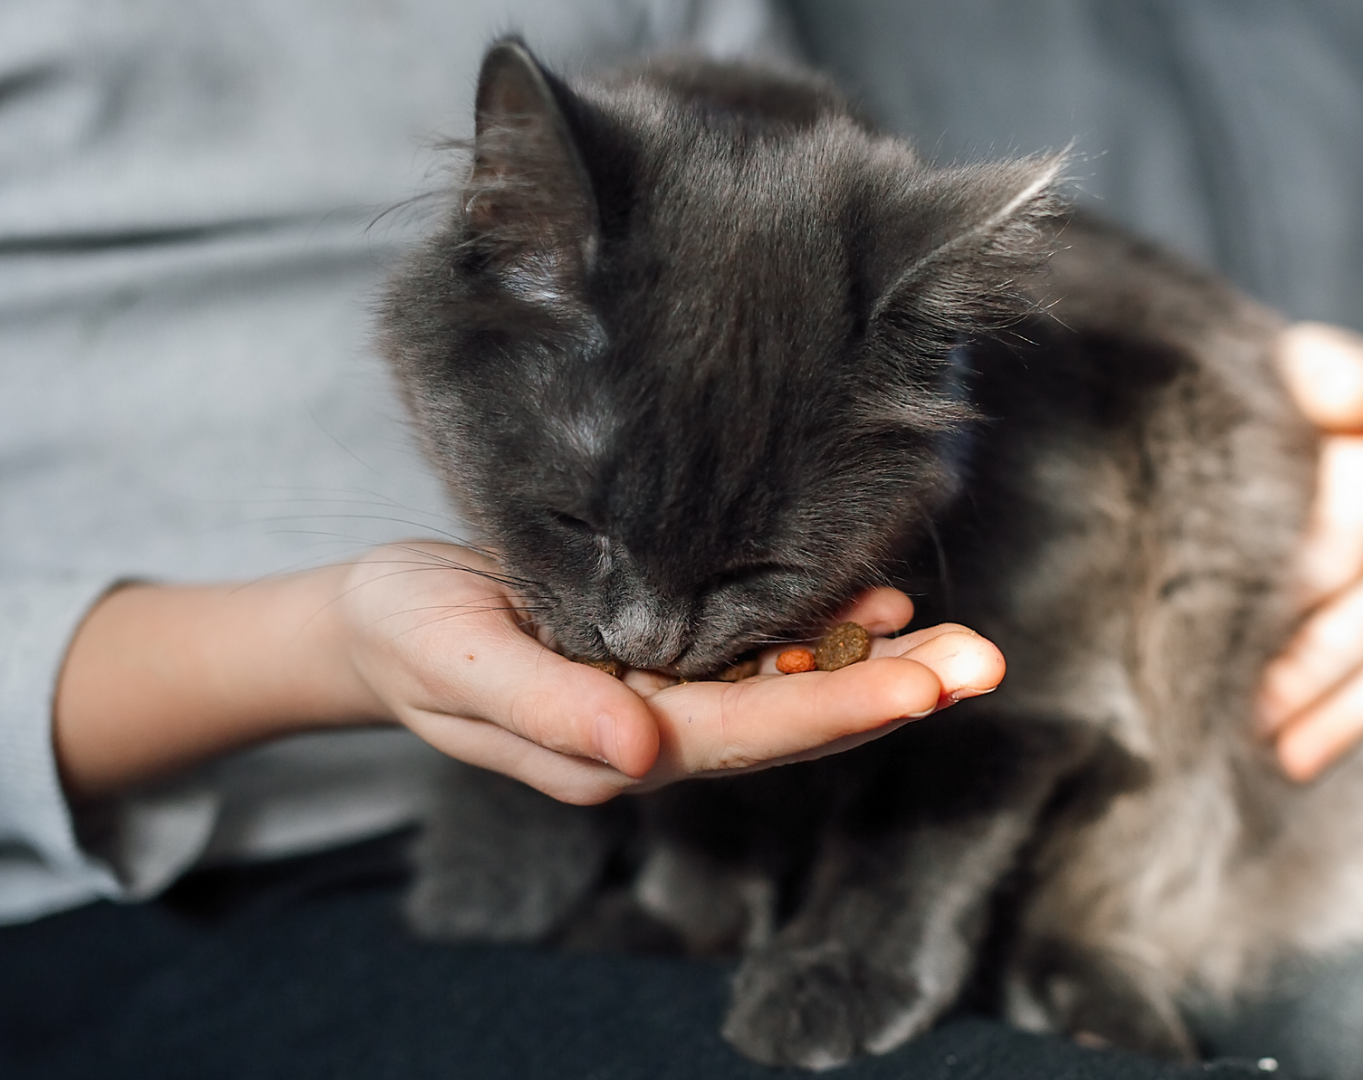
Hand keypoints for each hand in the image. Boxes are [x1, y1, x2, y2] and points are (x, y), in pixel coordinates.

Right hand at [337, 543, 1004, 803]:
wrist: (378, 618)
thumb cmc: (406, 631)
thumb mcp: (456, 660)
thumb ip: (546, 711)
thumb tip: (645, 754)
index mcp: (611, 747)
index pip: (742, 733)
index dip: (831, 707)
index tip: (920, 686)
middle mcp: (655, 730)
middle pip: (789, 721)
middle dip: (890, 692)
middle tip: (984, 662)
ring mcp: (664, 695)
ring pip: (787, 688)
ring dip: (873, 666)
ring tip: (958, 639)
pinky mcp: (664, 650)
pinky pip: (757, 651)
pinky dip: (820, 631)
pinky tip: (874, 604)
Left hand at [1259, 323, 1362, 780]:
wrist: (1302, 417)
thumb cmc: (1272, 395)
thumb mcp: (1286, 365)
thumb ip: (1312, 370)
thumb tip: (1339, 389)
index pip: (1353, 527)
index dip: (1300, 580)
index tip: (1243, 619)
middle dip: (1302, 667)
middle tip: (1235, 708)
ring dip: (1328, 715)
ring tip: (1264, 752)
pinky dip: (1352, 727)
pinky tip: (1298, 759)